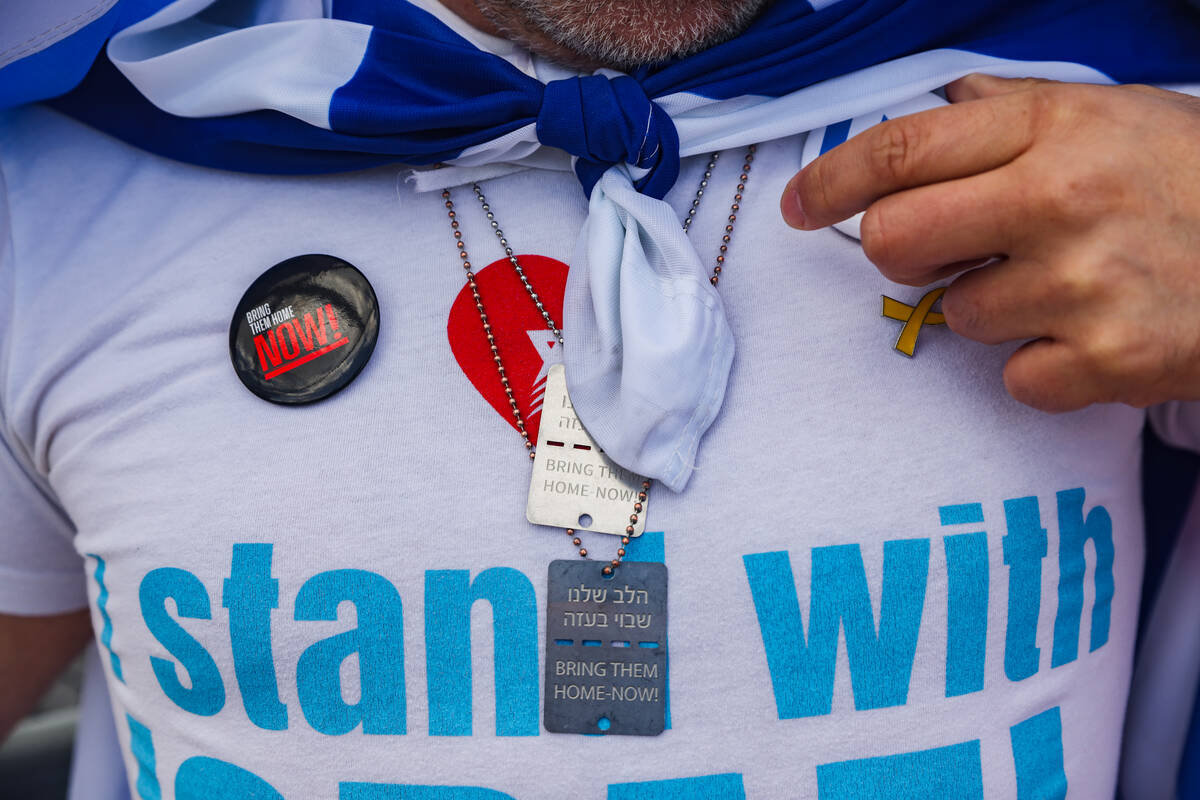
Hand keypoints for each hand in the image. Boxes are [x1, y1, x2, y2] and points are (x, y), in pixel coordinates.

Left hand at [781, 74, 1199, 412]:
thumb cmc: (1195, 179)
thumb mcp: (1112, 115)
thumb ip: (1015, 111)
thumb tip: (942, 103)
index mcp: (1050, 128)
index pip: (898, 150)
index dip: (829, 182)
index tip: (801, 206)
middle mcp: (1058, 198)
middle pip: (892, 239)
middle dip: (900, 250)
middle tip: (939, 251)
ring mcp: (1083, 283)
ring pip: (954, 314)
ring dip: (990, 306)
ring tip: (1066, 284)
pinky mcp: (1107, 360)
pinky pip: (1012, 377)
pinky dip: (1040, 366)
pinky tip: (1092, 333)